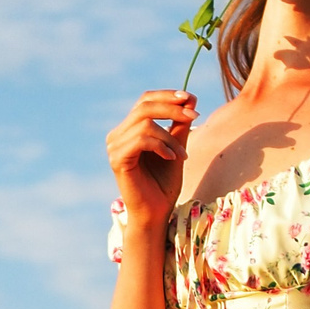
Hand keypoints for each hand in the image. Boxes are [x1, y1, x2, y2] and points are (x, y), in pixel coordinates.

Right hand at [106, 90, 196, 229]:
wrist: (155, 213)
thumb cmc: (164, 184)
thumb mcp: (176, 148)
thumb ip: (180, 125)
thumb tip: (190, 98)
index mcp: (128, 131)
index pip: (145, 101)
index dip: (167, 95)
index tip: (190, 98)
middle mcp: (117, 136)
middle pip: (144, 106)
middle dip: (172, 108)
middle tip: (194, 117)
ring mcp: (114, 147)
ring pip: (145, 123)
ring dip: (170, 137)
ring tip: (182, 155)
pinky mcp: (117, 159)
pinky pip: (142, 140)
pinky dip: (161, 146)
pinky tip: (172, 158)